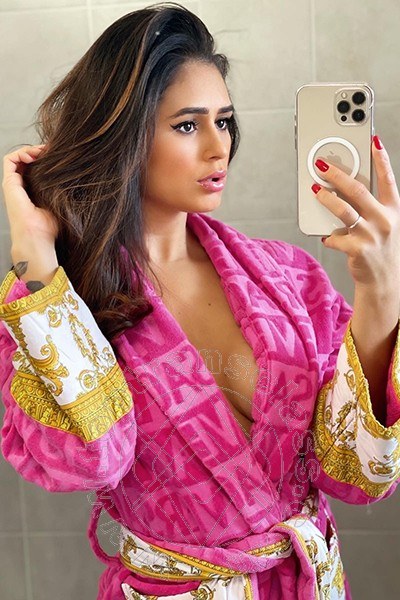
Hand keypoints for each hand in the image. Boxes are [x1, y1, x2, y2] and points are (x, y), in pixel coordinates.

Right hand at [2, 144, 58, 246]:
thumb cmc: (49, 228)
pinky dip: (20, 153)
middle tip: (51, 149)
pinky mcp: (9, 183)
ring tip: (42, 151)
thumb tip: (77, 178)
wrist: (37, 237)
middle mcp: (21, 187)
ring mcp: (14, 185)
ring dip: (29, 150)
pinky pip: (9, 160)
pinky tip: (33, 156)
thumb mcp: (60, 204)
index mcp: (33, 192)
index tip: (58, 156)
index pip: (36, 169)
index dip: (45, 159)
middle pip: (26, 161)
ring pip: (18, 158)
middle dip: (38, 152)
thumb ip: (63, 191)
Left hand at [311, 135, 399, 290]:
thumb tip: (342, 190)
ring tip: (314, 190)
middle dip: (337, 175)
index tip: (373, 141)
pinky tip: (327, 236)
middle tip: (321, 165)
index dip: (381, 159)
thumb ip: (369, 208)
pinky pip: (336, 237)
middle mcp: (384, 220)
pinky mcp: (358, 250)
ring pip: (343, 210)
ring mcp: (371, 235)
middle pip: (358, 190)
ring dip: (326, 198)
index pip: (388, 179)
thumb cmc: (380, 249)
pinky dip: (329, 236)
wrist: (384, 281)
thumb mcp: (384, 225)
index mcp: (393, 210)